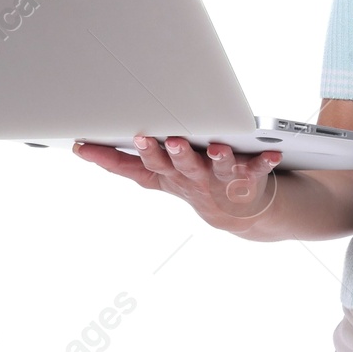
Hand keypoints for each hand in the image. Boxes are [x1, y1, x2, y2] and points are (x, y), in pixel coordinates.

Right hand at [73, 134, 282, 232]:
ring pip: (218, 168)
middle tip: (163, 138)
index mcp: (169, 174)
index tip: (116, 141)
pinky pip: (259, 169)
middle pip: (181, 165)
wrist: (240, 213)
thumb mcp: (155, 176)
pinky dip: (265, 162)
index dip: (127, 155)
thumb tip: (79, 147)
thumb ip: (121, 163)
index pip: (144, 165)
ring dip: (218, 158)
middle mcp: (194, 179)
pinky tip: (272, 154)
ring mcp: (222, 180)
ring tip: (218, 147)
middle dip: (173, 153)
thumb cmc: (193, 183)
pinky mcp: (250, 178)